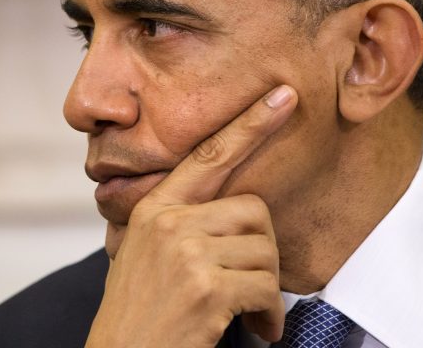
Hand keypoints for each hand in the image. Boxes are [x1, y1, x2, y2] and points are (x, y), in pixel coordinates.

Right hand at [86, 85, 297, 347]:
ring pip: (265, 251)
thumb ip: (180, 225)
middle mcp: (168, 222)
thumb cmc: (139, 315)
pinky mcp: (205, 286)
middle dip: (264, 253)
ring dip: (267, 291)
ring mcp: (185, 252)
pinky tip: (257, 331)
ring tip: (251, 315)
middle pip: (253, 211)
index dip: (251, 124)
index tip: (283, 98)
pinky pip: (266, 288)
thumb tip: (235, 212)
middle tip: (255, 288)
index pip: (210, 155)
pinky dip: (270, 316)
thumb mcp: (145, 256)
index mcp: (154, 209)